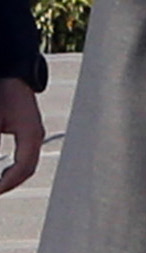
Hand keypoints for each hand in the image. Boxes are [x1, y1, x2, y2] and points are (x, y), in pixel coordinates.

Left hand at [0, 78, 37, 196]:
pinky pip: (21, 156)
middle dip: (8, 183)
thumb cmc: (4, 90)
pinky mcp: (24, 130)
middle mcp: (35, 136)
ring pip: (24, 164)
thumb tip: (1, 166)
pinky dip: (10, 167)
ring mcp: (31, 133)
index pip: (24, 168)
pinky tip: (2, 172)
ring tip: (2, 184)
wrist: (10, 68)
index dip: (8, 183)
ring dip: (9, 176)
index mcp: (31, 134)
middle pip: (25, 169)